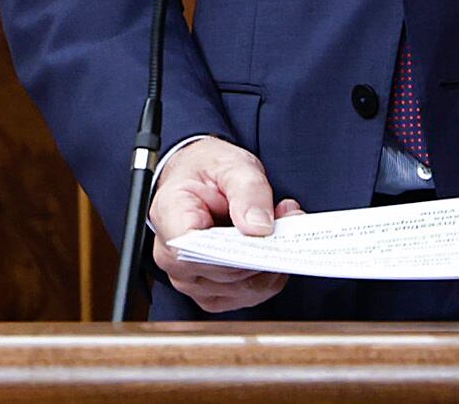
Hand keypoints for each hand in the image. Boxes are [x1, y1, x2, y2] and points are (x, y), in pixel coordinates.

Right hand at [146, 136, 304, 313]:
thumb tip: (259, 228)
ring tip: (284, 226)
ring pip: (243, 288)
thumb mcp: (230, 164)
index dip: (233, 249)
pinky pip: (249, 294)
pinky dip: (270, 273)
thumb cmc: (208, 171)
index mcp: (169, 216)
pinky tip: (274, 246)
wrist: (200, 180)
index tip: (265, 232)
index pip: (194, 250)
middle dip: (263, 250)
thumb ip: (247, 191)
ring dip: (272, 262)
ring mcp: (190, 280)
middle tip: (289, 219)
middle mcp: (171, 256)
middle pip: (224, 273)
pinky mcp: (212, 292)